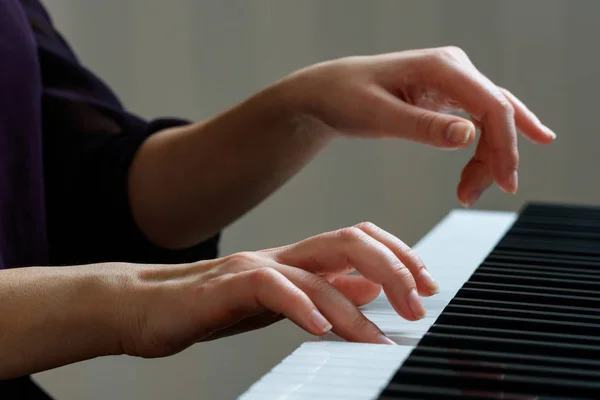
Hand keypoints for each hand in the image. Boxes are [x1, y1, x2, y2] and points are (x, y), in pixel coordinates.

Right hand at [119, 222, 436, 356]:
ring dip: (354, 307)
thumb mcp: (280, 301)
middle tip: (418, 305)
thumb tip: (366, 290)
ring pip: (315, 271)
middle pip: (348, 241)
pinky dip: (300, 306)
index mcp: (297, 258)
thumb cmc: (211, 306)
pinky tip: (320, 330)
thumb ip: (322, 291)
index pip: (358, 239)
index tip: (427, 284)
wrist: (143, 305)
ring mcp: (253, 267)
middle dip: (392, 268)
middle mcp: (281, 255)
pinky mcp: (225, 287)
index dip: (399, 255)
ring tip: (377, 339)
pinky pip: (270, 287)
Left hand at [285, 46, 555, 206]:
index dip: (504, 145)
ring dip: (488, 158)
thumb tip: (468, 137)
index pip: (492, 105)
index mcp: (440, 66)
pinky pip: (480, 120)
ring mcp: (453, 80)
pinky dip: (488, 146)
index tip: (504, 182)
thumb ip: (422, 126)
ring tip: (467, 192)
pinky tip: (503, 161)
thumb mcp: (378, 115)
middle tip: (471, 196)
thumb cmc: (345, 98)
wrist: (328, 93)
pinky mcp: (447, 95)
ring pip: (491, 120)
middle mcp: (453, 68)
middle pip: (497, 114)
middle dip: (494, 158)